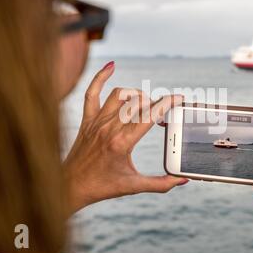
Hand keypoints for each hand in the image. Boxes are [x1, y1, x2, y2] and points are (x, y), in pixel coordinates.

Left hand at [64, 61, 187, 212]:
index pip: (150, 115)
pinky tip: (111, 66)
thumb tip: (182, 180)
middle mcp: (108, 128)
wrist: (71, 187)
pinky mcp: (87, 120)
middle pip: (138, 103)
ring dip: (136, 94)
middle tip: (163, 111)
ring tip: (145, 103)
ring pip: (120, 95)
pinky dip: (100, 77)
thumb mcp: (134, 186)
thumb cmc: (102, 187)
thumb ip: (160, 184)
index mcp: (122, 143)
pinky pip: (92, 92)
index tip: (179, 98)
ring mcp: (96, 121)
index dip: (167, 103)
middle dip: (155, 103)